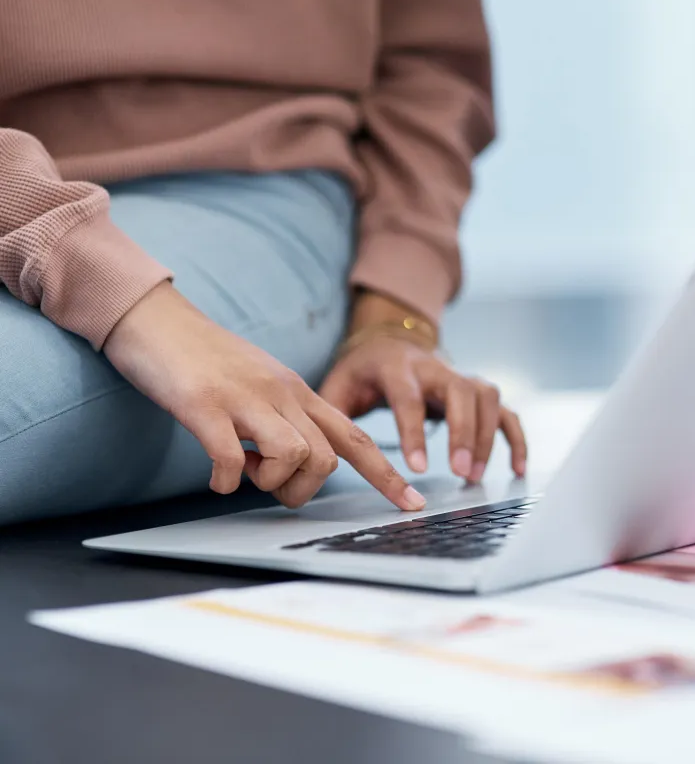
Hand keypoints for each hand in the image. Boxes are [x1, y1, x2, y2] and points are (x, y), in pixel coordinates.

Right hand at [103, 283, 422, 509]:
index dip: (386, 474)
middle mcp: (282, 394)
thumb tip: (293, 464)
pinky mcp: (204, 405)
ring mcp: (245, 398)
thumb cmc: (206, 359)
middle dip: (301, 490)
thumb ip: (285, 418)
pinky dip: (225, 481)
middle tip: (266, 482)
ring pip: (293, 457)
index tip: (411, 503)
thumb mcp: (262, 384)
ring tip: (243, 470)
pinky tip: (214, 475)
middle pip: (326, 460)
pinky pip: (231, 461)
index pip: (356, 437)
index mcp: (299, 392)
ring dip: (269, 482)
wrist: (156, 318)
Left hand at [317, 294, 526, 482]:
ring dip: (486, 437)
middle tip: (459, 473)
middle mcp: (434, 367)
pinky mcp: (476, 390)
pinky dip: (514, 438)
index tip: (417, 468)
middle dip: (463, 433)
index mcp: (397, 367)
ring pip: (486, 398)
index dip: (414, 432)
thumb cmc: (362, 371)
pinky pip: (505, 411)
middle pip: (460, 393)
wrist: (388, 339)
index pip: (409, 398)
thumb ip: (332, 413)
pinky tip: (516, 467)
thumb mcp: (338, 384)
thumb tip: (321, 449)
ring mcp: (460, 376)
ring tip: (473, 475)